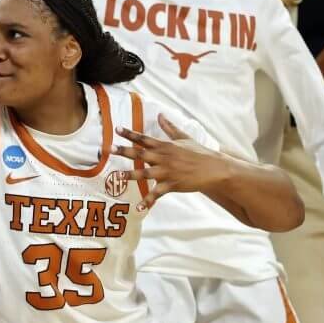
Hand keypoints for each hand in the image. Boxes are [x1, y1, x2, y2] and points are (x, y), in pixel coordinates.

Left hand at [112, 114, 227, 210]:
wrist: (214, 169)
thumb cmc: (198, 152)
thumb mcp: (184, 137)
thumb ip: (169, 127)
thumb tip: (160, 114)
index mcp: (165, 146)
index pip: (144, 139)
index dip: (130, 134)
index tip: (117, 129)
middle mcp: (164, 158)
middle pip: (140, 154)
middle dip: (124, 151)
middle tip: (109, 149)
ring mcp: (167, 172)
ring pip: (145, 174)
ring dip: (130, 176)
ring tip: (117, 177)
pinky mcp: (172, 185)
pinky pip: (157, 194)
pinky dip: (148, 202)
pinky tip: (138, 208)